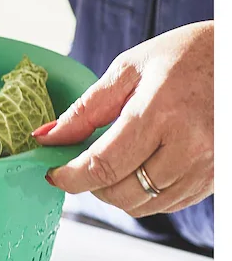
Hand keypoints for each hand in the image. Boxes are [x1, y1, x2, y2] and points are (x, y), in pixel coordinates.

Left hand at [33, 21, 213, 217]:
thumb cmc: (190, 55)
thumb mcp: (131, 68)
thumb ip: (86, 108)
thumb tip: (46, 137)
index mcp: (160, 112)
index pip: (103, 165)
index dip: (70, 177)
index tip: (53, 173)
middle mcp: (188, 145)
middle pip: (120, 193)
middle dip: (91, 185)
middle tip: (84, 163)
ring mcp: (207, 166)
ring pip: (143, 205)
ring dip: (117, 192)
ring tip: (116, 161)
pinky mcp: (217, 178)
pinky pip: (168, 204)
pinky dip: (146, 194)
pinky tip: (144, 166)